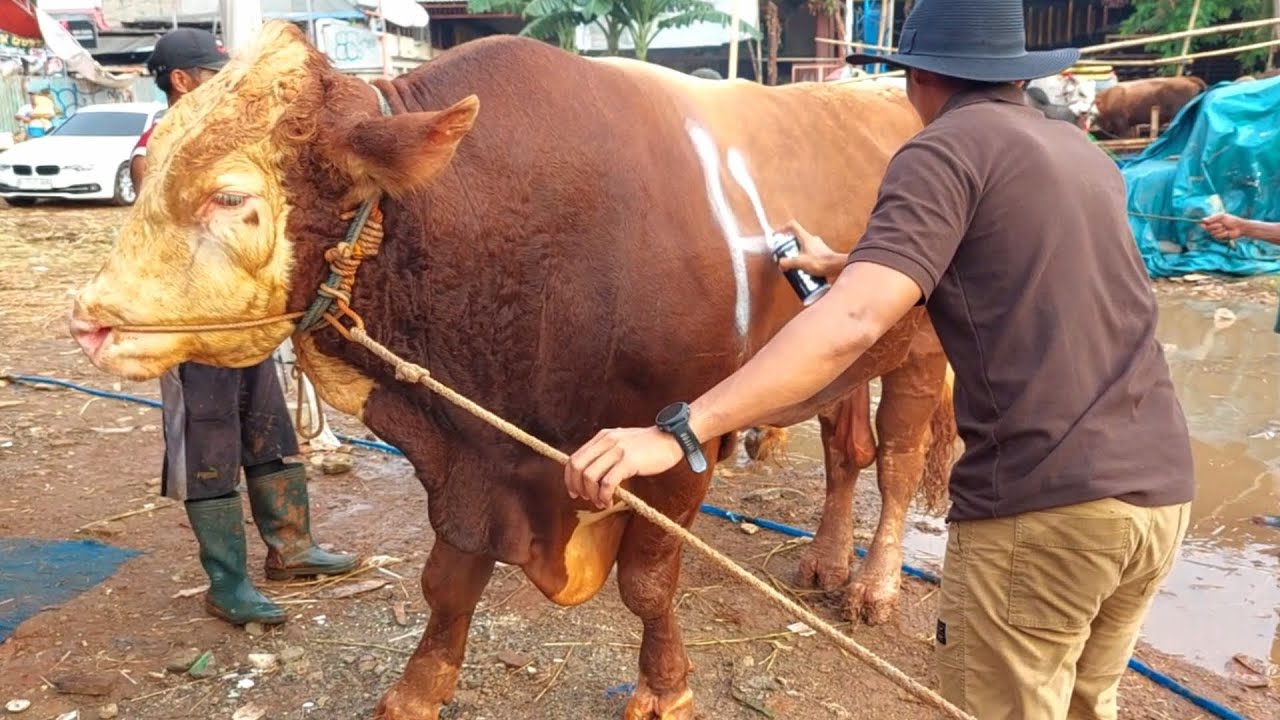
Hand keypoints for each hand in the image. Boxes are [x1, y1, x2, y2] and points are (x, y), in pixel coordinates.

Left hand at [565, 426, 684, 508]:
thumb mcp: (623, 442)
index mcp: (603, 437)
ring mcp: (617, 450)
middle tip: (585, 498)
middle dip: (577, 486)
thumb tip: (593, 474)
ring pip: (590, 476)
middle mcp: (607, 441)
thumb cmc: (650, 445)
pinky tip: (609, 501)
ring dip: (591, 494)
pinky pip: (607, 482)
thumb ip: (608, 453)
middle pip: (578, 467)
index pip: (575, 458)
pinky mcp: (629, 461)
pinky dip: (604, 495)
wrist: (673, 438)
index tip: (574, 491)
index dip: (570, 477)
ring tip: (600, 502)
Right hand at [775, 220, 840, 277]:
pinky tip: (804, 270)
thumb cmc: (820, 262)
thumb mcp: (800, 262)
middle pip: (796, 238)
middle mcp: (811, 239)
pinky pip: (809, 254)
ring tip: (794, 265)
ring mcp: (817, 246)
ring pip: (803, 246)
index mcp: (805, 237)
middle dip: (788, 246)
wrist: (837, 266)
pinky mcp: (821, 253)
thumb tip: (781, 263)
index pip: (792, 226)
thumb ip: (788, 262)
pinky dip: (804, 259)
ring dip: (797, 254)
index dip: (783, 228)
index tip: (777, 235)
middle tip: (784, 255)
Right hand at [1201, 213, 1244, 240]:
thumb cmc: (1231, 220)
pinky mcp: (1219, 238)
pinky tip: (1227, 232)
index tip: (1205, 224)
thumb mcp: (1222, 216)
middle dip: (1215, 226)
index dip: (1204, 225)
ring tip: (1226, 228)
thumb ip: (1212, 218)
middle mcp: (1212, 227)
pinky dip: (1223, 234)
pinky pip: (1218, 236)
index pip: (1203, 224)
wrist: (1239, 227)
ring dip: (1221, 230)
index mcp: (1212, 221)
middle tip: (1222, 224)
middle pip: (1207, 229)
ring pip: (1213, 233)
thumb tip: (1202, 220)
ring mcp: (1215, 233)